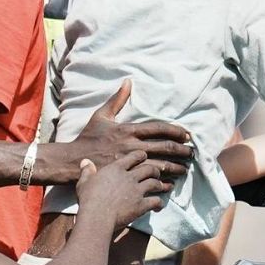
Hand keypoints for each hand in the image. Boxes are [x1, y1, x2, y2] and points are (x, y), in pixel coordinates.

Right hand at [56, 80, 193, 182]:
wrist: (73, 161)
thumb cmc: (87, 138)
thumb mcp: (101, 116)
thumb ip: (117, 100)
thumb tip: (128, 82)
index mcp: (128, 130)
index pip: (159, 128)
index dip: (176, 131)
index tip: (187, 135)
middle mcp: (131, 145)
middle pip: (165, 147)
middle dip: (182, 150)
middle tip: (191, 153)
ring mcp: (130, 162)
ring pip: (161, 165)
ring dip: (176, 167)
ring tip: (185, 168)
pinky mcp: (126, 177)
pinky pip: (150, 180)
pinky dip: (163, 181)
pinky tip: (170, 183)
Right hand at [74, 152, 170, 229]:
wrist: (97, 216)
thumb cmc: (88, 200)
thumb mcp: (84, 183)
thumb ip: (86, 171)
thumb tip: (85, 162)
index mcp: (116, 168)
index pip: (134, 156)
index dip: (141, 155)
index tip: (144, 157)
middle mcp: (129, 177)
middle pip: (148, 168)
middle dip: (154, 170)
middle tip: (156, 173)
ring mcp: (137, 191)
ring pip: (155, 183)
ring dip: (160, 184)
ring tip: (162, 186)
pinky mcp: (141, 205)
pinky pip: (156, 201)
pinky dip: (159, 203)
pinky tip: (159, 206)